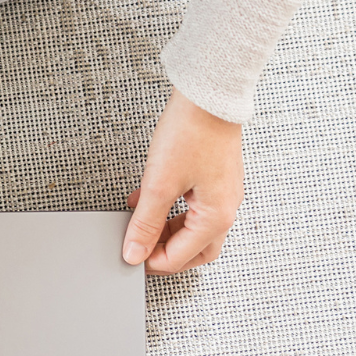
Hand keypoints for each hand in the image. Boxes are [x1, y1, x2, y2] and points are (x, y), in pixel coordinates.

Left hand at [122, 86, 243, 273]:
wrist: (209, 95)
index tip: (129, 255)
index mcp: (216, 217)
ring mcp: (223, 192)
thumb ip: (145, 223)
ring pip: (194, 228)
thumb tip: (134, 252)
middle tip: (139, 249)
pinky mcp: (215, 177)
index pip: (180, 258)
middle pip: (194, 250)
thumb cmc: (192, 132)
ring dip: (167, 231)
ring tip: (141, 224)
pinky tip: (151, 201)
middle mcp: (226, 208)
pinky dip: (171, 211)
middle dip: (166, 253)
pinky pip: (193, 206)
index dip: (150, 261)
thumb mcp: (159, 184)